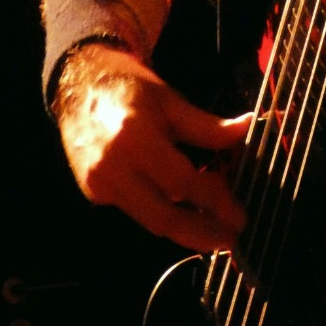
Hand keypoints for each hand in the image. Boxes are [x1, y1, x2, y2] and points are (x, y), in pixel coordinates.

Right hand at [55, 45, 249, 251]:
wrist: (77, 85)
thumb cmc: (129, 86)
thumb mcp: (170, 101)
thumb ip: (207, 126)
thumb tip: (247, 127)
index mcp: (135, 139)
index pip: (183, 183)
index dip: (214, 202)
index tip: (239, 216)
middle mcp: (114, 169)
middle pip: (164, 218)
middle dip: (201, 234)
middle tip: (231, 240)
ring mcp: (100, 185)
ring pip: (150, 221)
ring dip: (185, 229)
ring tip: (214, 231)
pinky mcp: (94, 194)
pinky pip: (136, 211)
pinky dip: (163, 214)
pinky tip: (185, 212)